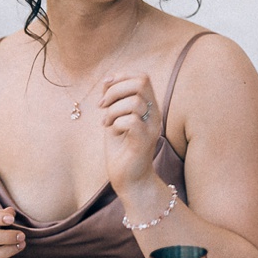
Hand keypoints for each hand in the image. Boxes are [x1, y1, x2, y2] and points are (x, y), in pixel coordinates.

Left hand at [100, 74, 161, 192]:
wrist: (129, 180)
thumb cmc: (121, 150)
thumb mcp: (114, 119)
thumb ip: (113, 100)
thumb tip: (108, 80)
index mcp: (149, 107)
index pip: (142, 77)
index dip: (121, 77)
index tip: (105, 90)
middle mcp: (154, 115)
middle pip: (141, 83)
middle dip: (115, 90)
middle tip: (102, 106)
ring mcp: (151, 128)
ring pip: (134, 101)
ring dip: (113, 109)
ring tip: (106, 122)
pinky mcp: (144, 141)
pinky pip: (131, 121)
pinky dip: (115, 123)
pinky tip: (111, 132)